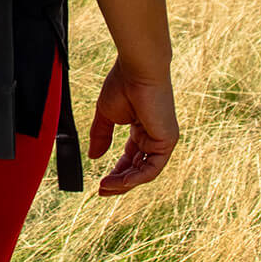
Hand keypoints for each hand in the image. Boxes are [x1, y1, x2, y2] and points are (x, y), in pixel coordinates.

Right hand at [88, 60, 178, 195]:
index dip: (116, 172)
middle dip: (119, 182)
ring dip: (125, 183)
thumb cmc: (122, 84)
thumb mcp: (106, 115)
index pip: (130, 158)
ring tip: (106, 187)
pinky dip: (136, 177)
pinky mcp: (167, 140)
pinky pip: (152, 168)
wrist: (137, 70)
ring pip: (145, 172)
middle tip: (102, 191)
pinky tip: (119, 181)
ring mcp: (162, 139)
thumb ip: (101, 136)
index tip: (100, 183)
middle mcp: (154, 136)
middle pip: (138, 168)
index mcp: (141, 129)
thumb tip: (94, 157)